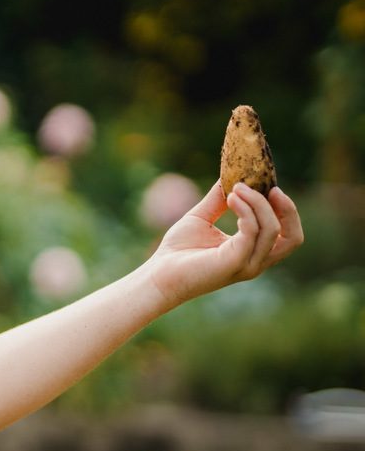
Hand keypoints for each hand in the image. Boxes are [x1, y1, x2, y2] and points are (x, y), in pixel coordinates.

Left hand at [147, 180, 303, 308]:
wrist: (158, 274)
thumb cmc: (177, 251)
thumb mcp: (202, 218)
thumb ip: (218, 200)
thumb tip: (229, 176)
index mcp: (251, 252)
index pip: (285, 233)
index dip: (285, 209)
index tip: (269, 184)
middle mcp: (255, 261)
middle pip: (293, 237)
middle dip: (287, 209)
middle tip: (270, 186)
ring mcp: (247, 264)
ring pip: (273, 230)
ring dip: (258, 203)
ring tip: (236, 188)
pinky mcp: (234, 263)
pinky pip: (252, 233)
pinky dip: (246, 211)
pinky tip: (231, 198)